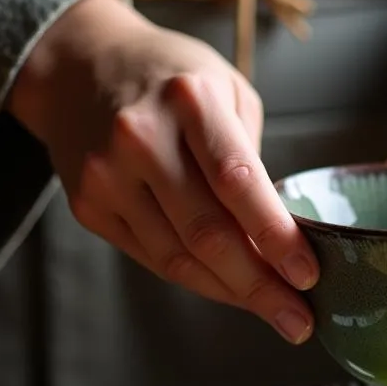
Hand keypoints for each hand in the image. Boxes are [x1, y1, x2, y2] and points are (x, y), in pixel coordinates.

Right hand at [7, 0, 316, 343]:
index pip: (237, 181)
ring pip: (178, 258)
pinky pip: (153, 258)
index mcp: (188, 100)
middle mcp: (140, 137)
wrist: (77, 65)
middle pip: (207, 233)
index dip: (275, 236)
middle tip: (300, 320)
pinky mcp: (89, 206)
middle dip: (260, 286)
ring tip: (276, 312)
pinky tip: (231, 290)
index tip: (309, 275)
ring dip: (233, 293)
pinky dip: (198, 280)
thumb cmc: (172, 78)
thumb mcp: (226, 90)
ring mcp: (107, 176)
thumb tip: (277, 237)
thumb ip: (250, 159)